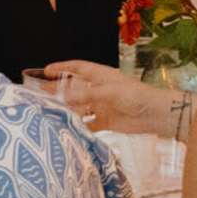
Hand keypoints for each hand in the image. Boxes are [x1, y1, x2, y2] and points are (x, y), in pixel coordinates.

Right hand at [31, 59, 175, 136]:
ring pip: (79, 107)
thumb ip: (85, 94)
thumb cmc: (135, 96)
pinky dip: (79, 126)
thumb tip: (64, 97)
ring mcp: (102, 105)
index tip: (46, 70)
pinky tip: (67, 129)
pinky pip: (88, 123)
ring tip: (49, 113)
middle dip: (59, 91)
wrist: (155, 115)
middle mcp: (99, 89)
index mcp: (100, 76)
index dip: (62, 68)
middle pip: (75, 88)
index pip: (77, 68)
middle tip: (40, 95)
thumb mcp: (108, 92)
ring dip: (67, 109)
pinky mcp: (106, 121)